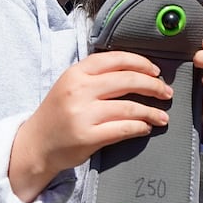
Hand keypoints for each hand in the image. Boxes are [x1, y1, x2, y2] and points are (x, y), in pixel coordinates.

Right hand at [10, 51, 169, 200]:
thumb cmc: (57, 113)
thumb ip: (95, 75)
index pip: (115, 59)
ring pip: (130, 107)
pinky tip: (146, 127)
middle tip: (166, 92)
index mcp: (76, 73)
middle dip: (153, 86)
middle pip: (127, 81)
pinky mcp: (88, 137)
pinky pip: (124, 129)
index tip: (155, 71)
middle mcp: (79, 90)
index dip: (140, 63)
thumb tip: (134, 71)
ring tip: (162, 116)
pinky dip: (140, 127)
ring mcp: (83, 114)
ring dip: (151, 111)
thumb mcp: (69, 84)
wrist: (37, 143)